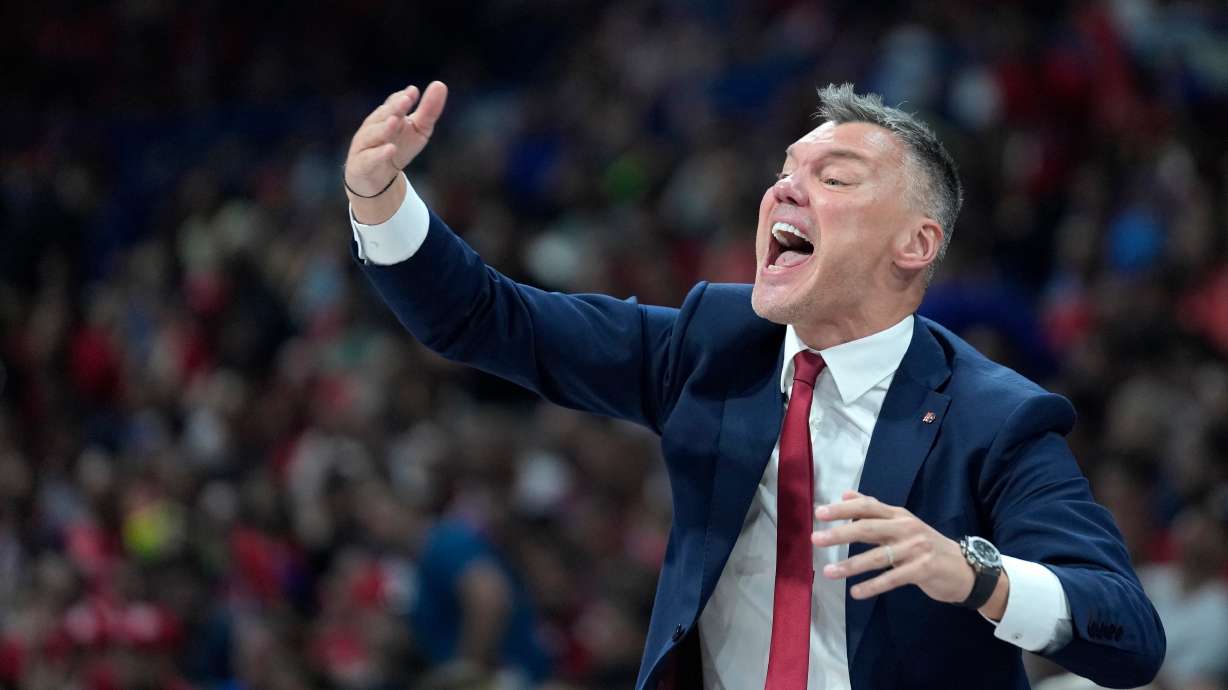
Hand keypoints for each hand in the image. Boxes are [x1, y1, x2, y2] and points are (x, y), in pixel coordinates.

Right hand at [344, 81, 447, 221]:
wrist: (376, 179)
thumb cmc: (398, 148)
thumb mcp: (418, 130)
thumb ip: (428, 110)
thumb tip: (440, 84)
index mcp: (386, 116)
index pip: (393, 104)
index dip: (402, 98)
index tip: (413, 92)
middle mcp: (373, 127)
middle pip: (383, 116)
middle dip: (394, 108)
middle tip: (406, 100)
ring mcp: (365, 145)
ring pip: (373, 134)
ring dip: (384, 128)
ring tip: (396, 121)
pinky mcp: (362, 165)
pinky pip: (370, 158)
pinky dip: (379, 154)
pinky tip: (391, 149)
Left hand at [811, 490, 1006, 617]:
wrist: (965, 568)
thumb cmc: (926, 545)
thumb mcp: (902, 523)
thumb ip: (874, 510)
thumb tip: (845, 493)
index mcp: (899, 514)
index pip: (867, 506)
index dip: (843, 509)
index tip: (819, 513)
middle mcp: (906, 528)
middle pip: (868, 527)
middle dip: (840, 533)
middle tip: (817, 539)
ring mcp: (916, 549)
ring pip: (877, 556)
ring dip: (851, 565)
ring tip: (829, 572)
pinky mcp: (923, 570)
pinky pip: (892, 578)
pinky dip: (873, 586)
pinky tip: (856, 592)